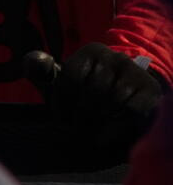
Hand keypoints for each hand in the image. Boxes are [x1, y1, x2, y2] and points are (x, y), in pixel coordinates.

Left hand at [25, 44, 161, 151]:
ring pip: (111, 101)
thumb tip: (34, 61)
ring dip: (99, 121)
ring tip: (92, 130)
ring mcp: (135, 72)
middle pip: (92, 91)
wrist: (127, 104)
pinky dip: (116, 126)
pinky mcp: (150, 90)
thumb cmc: (86, 95)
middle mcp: (115, 57)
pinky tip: (108, 133)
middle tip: (78, 127)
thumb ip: (42, 73)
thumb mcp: (61, 84)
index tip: (62, 117)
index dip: (62, 102)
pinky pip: (131, 111)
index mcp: (91, 52)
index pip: (70, 77)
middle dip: (81, 115)